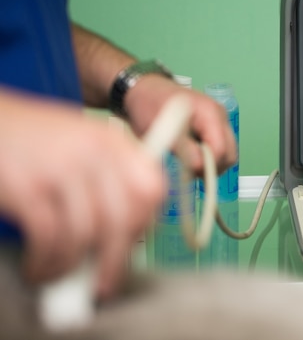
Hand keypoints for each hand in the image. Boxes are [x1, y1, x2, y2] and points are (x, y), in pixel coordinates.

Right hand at [0, 89, 164, 298]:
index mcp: (112, 141)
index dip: (146, 223)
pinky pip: (49, 239)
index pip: (152, 188)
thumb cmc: (34, 140)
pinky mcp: (28, 187)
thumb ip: (108, 178)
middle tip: (104, 284)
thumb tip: (124, 237)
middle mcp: (93, 152)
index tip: (133, 244)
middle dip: (114, 260)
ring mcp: (61, 168)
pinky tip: (38, 268)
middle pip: (122, 219)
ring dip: (70, 267)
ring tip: (57, 275)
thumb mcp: (82, 143)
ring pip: (85, 235)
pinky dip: (45, 263)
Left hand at [123, 74, 237, 175]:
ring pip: (227, 154)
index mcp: (210, 112)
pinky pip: (220, 149)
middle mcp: (219, 116)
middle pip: (230, 154)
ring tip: (189, 164)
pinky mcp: (214, 126)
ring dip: (212, 164)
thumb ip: (184, 148)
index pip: (221, 149)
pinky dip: (209, 158)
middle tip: (191, 172)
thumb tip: (199, 166)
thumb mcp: (162, 129)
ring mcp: (219, 121)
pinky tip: (192, 156)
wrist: (145, 90)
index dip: (207, 165)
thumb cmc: (150, 104)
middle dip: (213, 168)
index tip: (189, 171)